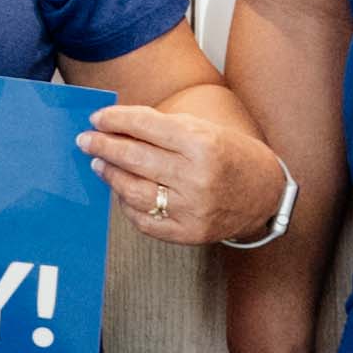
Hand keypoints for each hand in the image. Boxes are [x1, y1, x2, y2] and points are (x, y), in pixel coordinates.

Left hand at [83, 104, 264, 251]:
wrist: (265, 195)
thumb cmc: (232, 156)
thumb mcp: (204, 130)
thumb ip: (162, 128)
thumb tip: (117, 125)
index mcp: (202, 144)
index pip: (146, 127)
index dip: (116, 120)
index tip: (97, 118)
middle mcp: (196, 177)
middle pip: (134, 158)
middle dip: (104, 146)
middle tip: (86, 140)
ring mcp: (191, 209)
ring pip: (133, 191)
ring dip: (110, 175)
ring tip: (99, 163)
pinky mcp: (187, 233)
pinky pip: (144, 219)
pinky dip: (127, 203)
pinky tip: (121, 190)